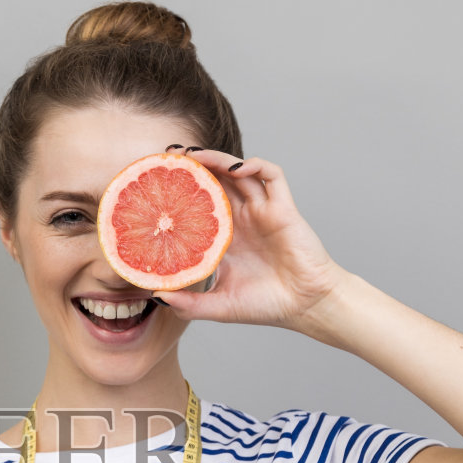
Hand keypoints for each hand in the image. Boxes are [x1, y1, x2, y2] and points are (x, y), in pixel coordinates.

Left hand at [154, 146, 350, 332]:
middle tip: (170, 156)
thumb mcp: (219, 307)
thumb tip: (157, 295)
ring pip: (239, 172)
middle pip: (216, 180)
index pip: (198, 204)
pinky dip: (256, 165)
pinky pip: (272, 175)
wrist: (306, 307)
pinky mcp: (283, 209)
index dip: (180, 190)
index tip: (156, 183)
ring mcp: (263, 211)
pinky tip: (238, 167)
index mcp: (225, 237)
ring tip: (195, 155)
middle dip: (195, 165)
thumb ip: (188, 304)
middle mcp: (242, 219)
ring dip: (218, 159)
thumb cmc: (267, 306)